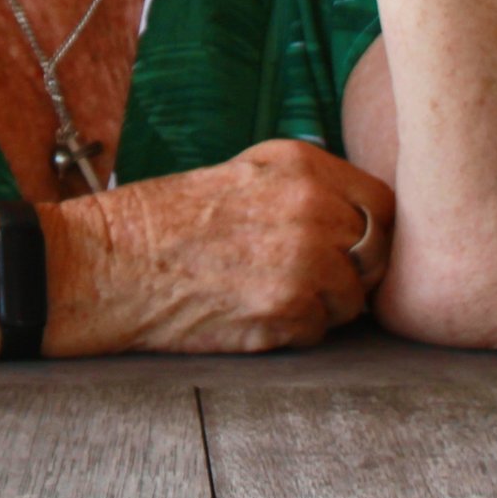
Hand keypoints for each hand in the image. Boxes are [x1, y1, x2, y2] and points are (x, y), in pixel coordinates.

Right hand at [49, 139, 395, 355]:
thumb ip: (307, 189)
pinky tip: (252, 314)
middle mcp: (312, 207)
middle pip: (377, 254)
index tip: (355, 249)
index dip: (375, 233)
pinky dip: (294, 332)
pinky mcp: (285, 310)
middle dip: (352, 273)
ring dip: (324, 307)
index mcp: (301, 165)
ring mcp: (304, 261)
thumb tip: (359, 222)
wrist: (112, 261)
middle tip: (312, 281)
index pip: (384, 204)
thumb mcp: (245, 172)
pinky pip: (319, 332)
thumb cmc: (169, 219)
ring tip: (271, 295)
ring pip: (352, 299)